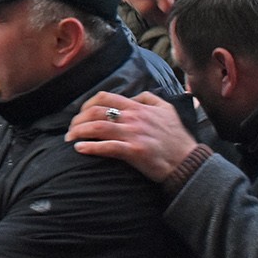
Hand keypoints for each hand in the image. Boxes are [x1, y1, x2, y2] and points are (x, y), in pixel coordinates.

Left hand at [67, 91, 197, 181]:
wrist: (187, 161)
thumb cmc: (177, 137)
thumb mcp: (166, 109)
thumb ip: (148, 98)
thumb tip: (132, 97)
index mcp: (138, 107)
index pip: (105, 97)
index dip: (87, 104)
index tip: (80, 114)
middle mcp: (133, 117)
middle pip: (96, 111)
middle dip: (78, 119)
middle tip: (70, 129)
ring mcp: (133, 134)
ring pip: (98, 127)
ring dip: (79, 132)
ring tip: (69, 138)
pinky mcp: (133, 151)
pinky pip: (107, 147)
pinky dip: (90, 147)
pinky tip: (79, 149)